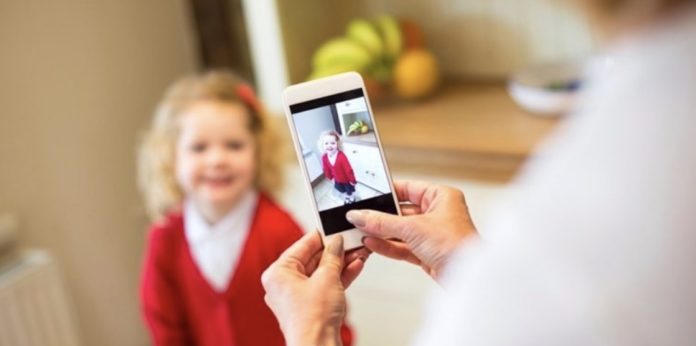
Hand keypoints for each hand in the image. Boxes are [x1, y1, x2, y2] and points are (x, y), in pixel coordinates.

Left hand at [261, 232, 369, 345]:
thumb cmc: (312, 319)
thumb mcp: (327, 278)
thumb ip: (333, 256)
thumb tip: (336, 242)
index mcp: (277, 273)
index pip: (302, 245)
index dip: (322, 235)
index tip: (336, 228)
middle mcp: (283, 284)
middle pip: (313, 258)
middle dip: (336, 250)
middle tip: (352, 240)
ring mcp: (297, 296)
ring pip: (321, 272)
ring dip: (341, 262)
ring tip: (358, 251)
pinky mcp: (310, 306)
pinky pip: (325, 285)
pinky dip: (339, 276)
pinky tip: (355, 266)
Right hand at [346, 180, 475, 279]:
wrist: (468, 276)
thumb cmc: (456, 244)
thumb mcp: (412, 228)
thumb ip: (382, 222)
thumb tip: (361, 216)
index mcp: (441, 197)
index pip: (409, 189)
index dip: (388, 192)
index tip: (368, 195)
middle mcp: (438, 213)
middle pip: (402, 211)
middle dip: (381, 216)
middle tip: (361, 216)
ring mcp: (432, 234)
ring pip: (401, 230)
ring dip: (381, 232)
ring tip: (361, 231)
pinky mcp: (427, 253)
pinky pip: (403, 246)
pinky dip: (387, 245)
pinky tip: (371, 243)